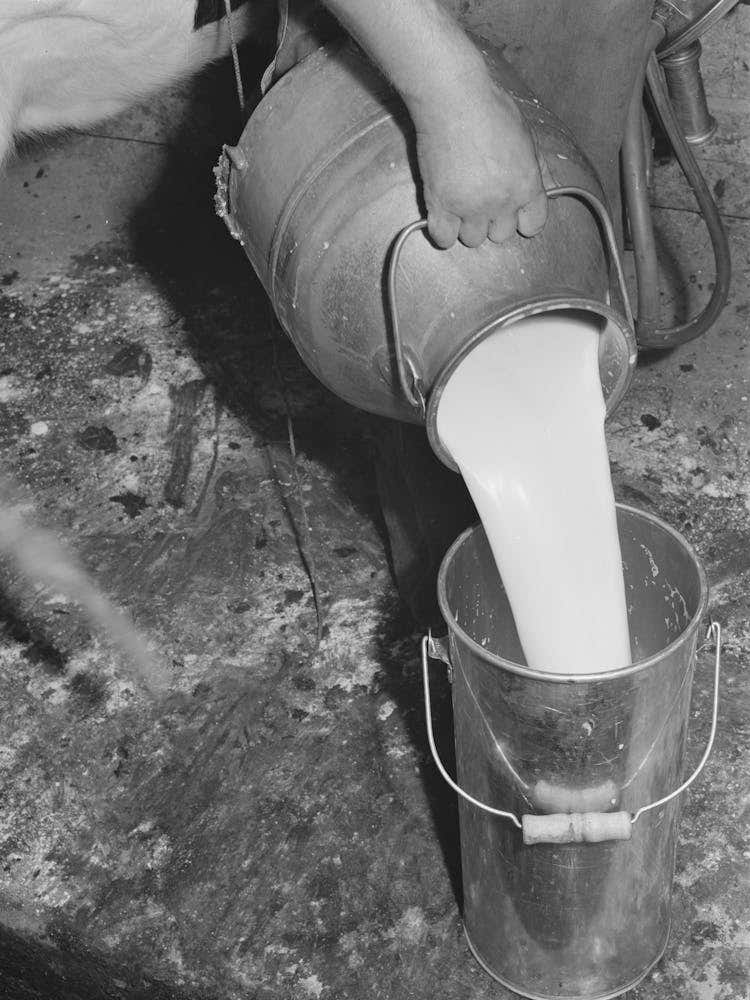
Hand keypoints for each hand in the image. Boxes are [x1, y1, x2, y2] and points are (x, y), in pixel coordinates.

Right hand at [413, 79, 547, 248]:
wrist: (454, 99)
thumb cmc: (490, 108)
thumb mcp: (525, 137)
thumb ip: (533, 168)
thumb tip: (542, 187)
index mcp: (526, 185)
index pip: (533, 224)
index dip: (522, 219)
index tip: (511, 211)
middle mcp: (502, 202)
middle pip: (500, 235)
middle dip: (491, 220)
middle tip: (479, 198)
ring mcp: (470, 207)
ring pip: (472, 239)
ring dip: (465, 225)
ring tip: (458, 201)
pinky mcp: (441, 205)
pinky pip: (443, 238)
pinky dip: (442, 231)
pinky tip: (442, 214)